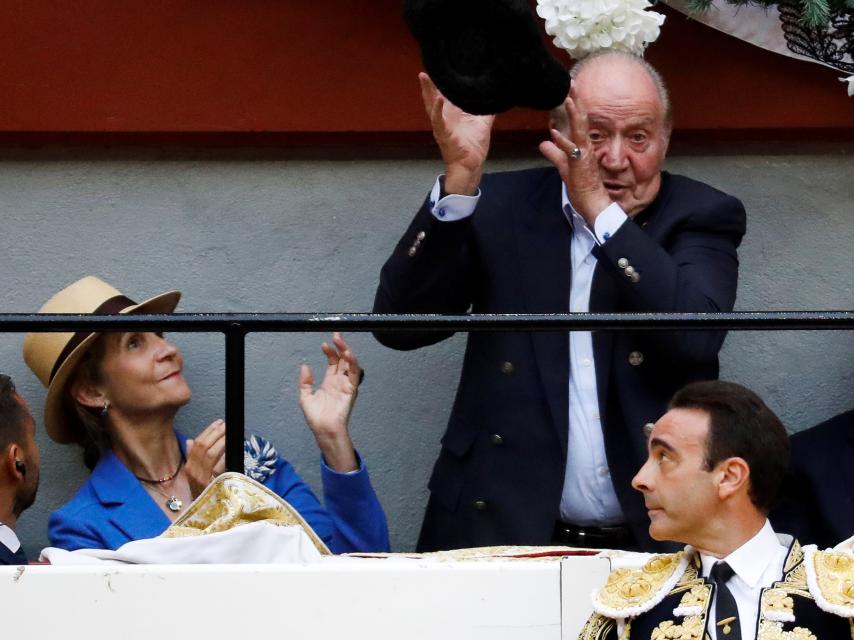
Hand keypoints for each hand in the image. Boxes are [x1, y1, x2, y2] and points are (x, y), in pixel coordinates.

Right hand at [185, 419, 226, 498]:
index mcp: (189, 467)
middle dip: (216, 433)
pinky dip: (224, 456)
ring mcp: (201, 479)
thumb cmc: (204, 492)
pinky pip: (217, 467)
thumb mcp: (196, 475)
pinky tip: (230, 450)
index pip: (196, 444)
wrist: (204, 514)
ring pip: (210, 454)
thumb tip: (190, 440)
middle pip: (203, 447)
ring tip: (230, 434)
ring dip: (221, 442)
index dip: (208, 431)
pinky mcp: (210, 485)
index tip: (219, 422)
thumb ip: (193, 457)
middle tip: (226, 425)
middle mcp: (192, 472)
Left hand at [298, 332, 358, 472]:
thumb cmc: (316, 417)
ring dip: (347, 351)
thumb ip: (305, 382)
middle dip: (340, 346)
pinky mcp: (351, 390)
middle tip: (336, 335)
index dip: (330, 352)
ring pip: (350, 364)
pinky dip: (353, 363)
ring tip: (340, 341)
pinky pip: (354, 374)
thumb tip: (305, 366)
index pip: (333, 362)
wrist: (323, 429)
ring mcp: (346, 384)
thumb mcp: (305, 397)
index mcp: (330, 382)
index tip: (324, 344)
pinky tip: (348, 354)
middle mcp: (339, 381)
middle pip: (343, 360)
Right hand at [419, 72, 494, 195]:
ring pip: (431, 106)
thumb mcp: (482, 124)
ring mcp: (442, 126)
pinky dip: (438, 110)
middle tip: (425, 70)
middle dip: (428, 85)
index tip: (439, 69)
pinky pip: (439, 121)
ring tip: (424, 78)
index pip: (444, 95)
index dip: (440, 84)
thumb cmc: (473, 147)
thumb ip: (488, 111)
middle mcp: (444, 119)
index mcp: (452, 115)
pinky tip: (438, 99)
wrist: (471, 165)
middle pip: (433, 98)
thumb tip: (496, 100)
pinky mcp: (444, 134)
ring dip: (427, 92)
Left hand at [539, 90, 610, 224]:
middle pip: (579, 118)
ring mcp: (584, 153)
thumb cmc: (583, 187)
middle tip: (570, 80)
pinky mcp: (582, 163)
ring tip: (567, 95)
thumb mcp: (564, 167)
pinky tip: (556, 128)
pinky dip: (565, 137)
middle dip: (574, 99)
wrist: (593, 203)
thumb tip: (543, 143)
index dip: (571, 104)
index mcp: (580, 144)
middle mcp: (584, 145)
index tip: (568, 87)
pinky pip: (574, 147)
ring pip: (579, 128)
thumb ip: (555, 154)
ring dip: (573, 112)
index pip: (576, 120)